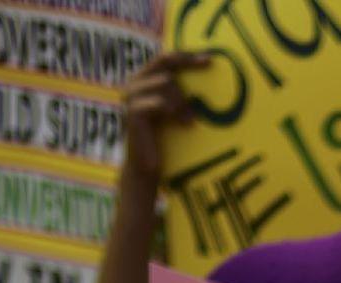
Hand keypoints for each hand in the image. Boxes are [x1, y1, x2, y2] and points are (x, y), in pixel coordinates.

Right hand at [123, 50, 210, 182]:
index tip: (209, 58)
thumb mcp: (173, 109)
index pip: (164, 59)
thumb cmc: (164, 139)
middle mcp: (133, 84)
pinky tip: (185, 124)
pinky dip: (176, 111)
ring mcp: (131, 96)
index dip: (186, 55)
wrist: (146, 167)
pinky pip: (161, 102)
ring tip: (190, 119)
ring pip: (165, 82)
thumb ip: (179, 91)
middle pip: (163, 62)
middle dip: (188, 62)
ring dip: (183, 99)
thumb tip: (205, 71)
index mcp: (142, 80)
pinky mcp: (133, 112)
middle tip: (208, 65)